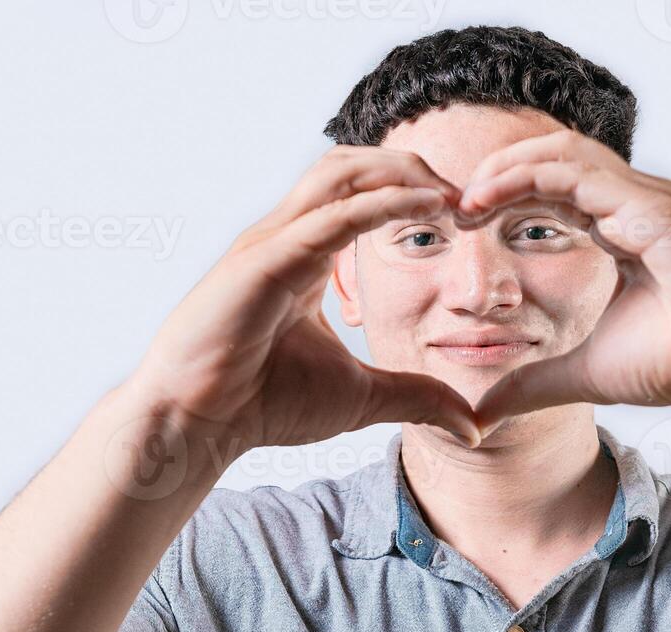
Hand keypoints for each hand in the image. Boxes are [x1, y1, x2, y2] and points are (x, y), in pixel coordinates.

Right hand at [129, 147, 482, 458]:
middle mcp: (286, 237)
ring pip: (340, 174)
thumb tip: (472, 424)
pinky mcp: (263, 262)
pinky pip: (331, 218)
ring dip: (401, 173)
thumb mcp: (362, 397)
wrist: (198, 424)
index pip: (361, 193)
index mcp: (305, 256)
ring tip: (453, 194)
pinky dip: (382, 204)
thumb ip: (417, 398)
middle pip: (352, 167)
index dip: (414, 192)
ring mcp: (271, 243)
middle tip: (469, 195)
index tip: (468, 217)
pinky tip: (427, 206)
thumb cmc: (263, 404)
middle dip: (412, 167)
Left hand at [456, 131, 670, 434]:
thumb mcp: (582, 374)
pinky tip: (504, 201)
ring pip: (569, 155)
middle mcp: (633, 202)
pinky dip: (543, 179)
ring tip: (469, 197)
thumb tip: (480, 414)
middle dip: (498, 171)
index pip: (550, 185)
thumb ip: (531, 386)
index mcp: (618, 225)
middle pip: (553, 156)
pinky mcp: (663, 214)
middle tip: (452, 202)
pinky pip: (594, 179)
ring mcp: (650, 201)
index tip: (458, 221)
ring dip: (512, 168)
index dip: (501, 193)